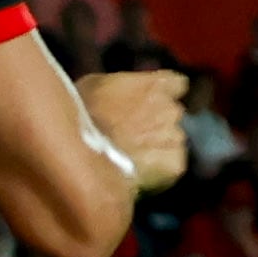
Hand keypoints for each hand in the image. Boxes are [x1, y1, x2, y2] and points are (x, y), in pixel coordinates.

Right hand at [79, 69, 190, 195]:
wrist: (82, 156)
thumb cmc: (82, 117)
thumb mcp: (94, 85)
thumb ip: (121, 86)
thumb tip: (121, 90)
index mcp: (155, 85)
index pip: (176, 84)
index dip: (162, 94)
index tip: (149, 101)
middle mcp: (171, 108)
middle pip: (172, 114)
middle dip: (156, 122)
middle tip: (130, 133)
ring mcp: (175, 137)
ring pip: (172, 140)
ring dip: (157, 147)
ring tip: (130, 156)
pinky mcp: (174, 164)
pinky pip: (171, 164)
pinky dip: (159, 169)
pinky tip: (137, 171)